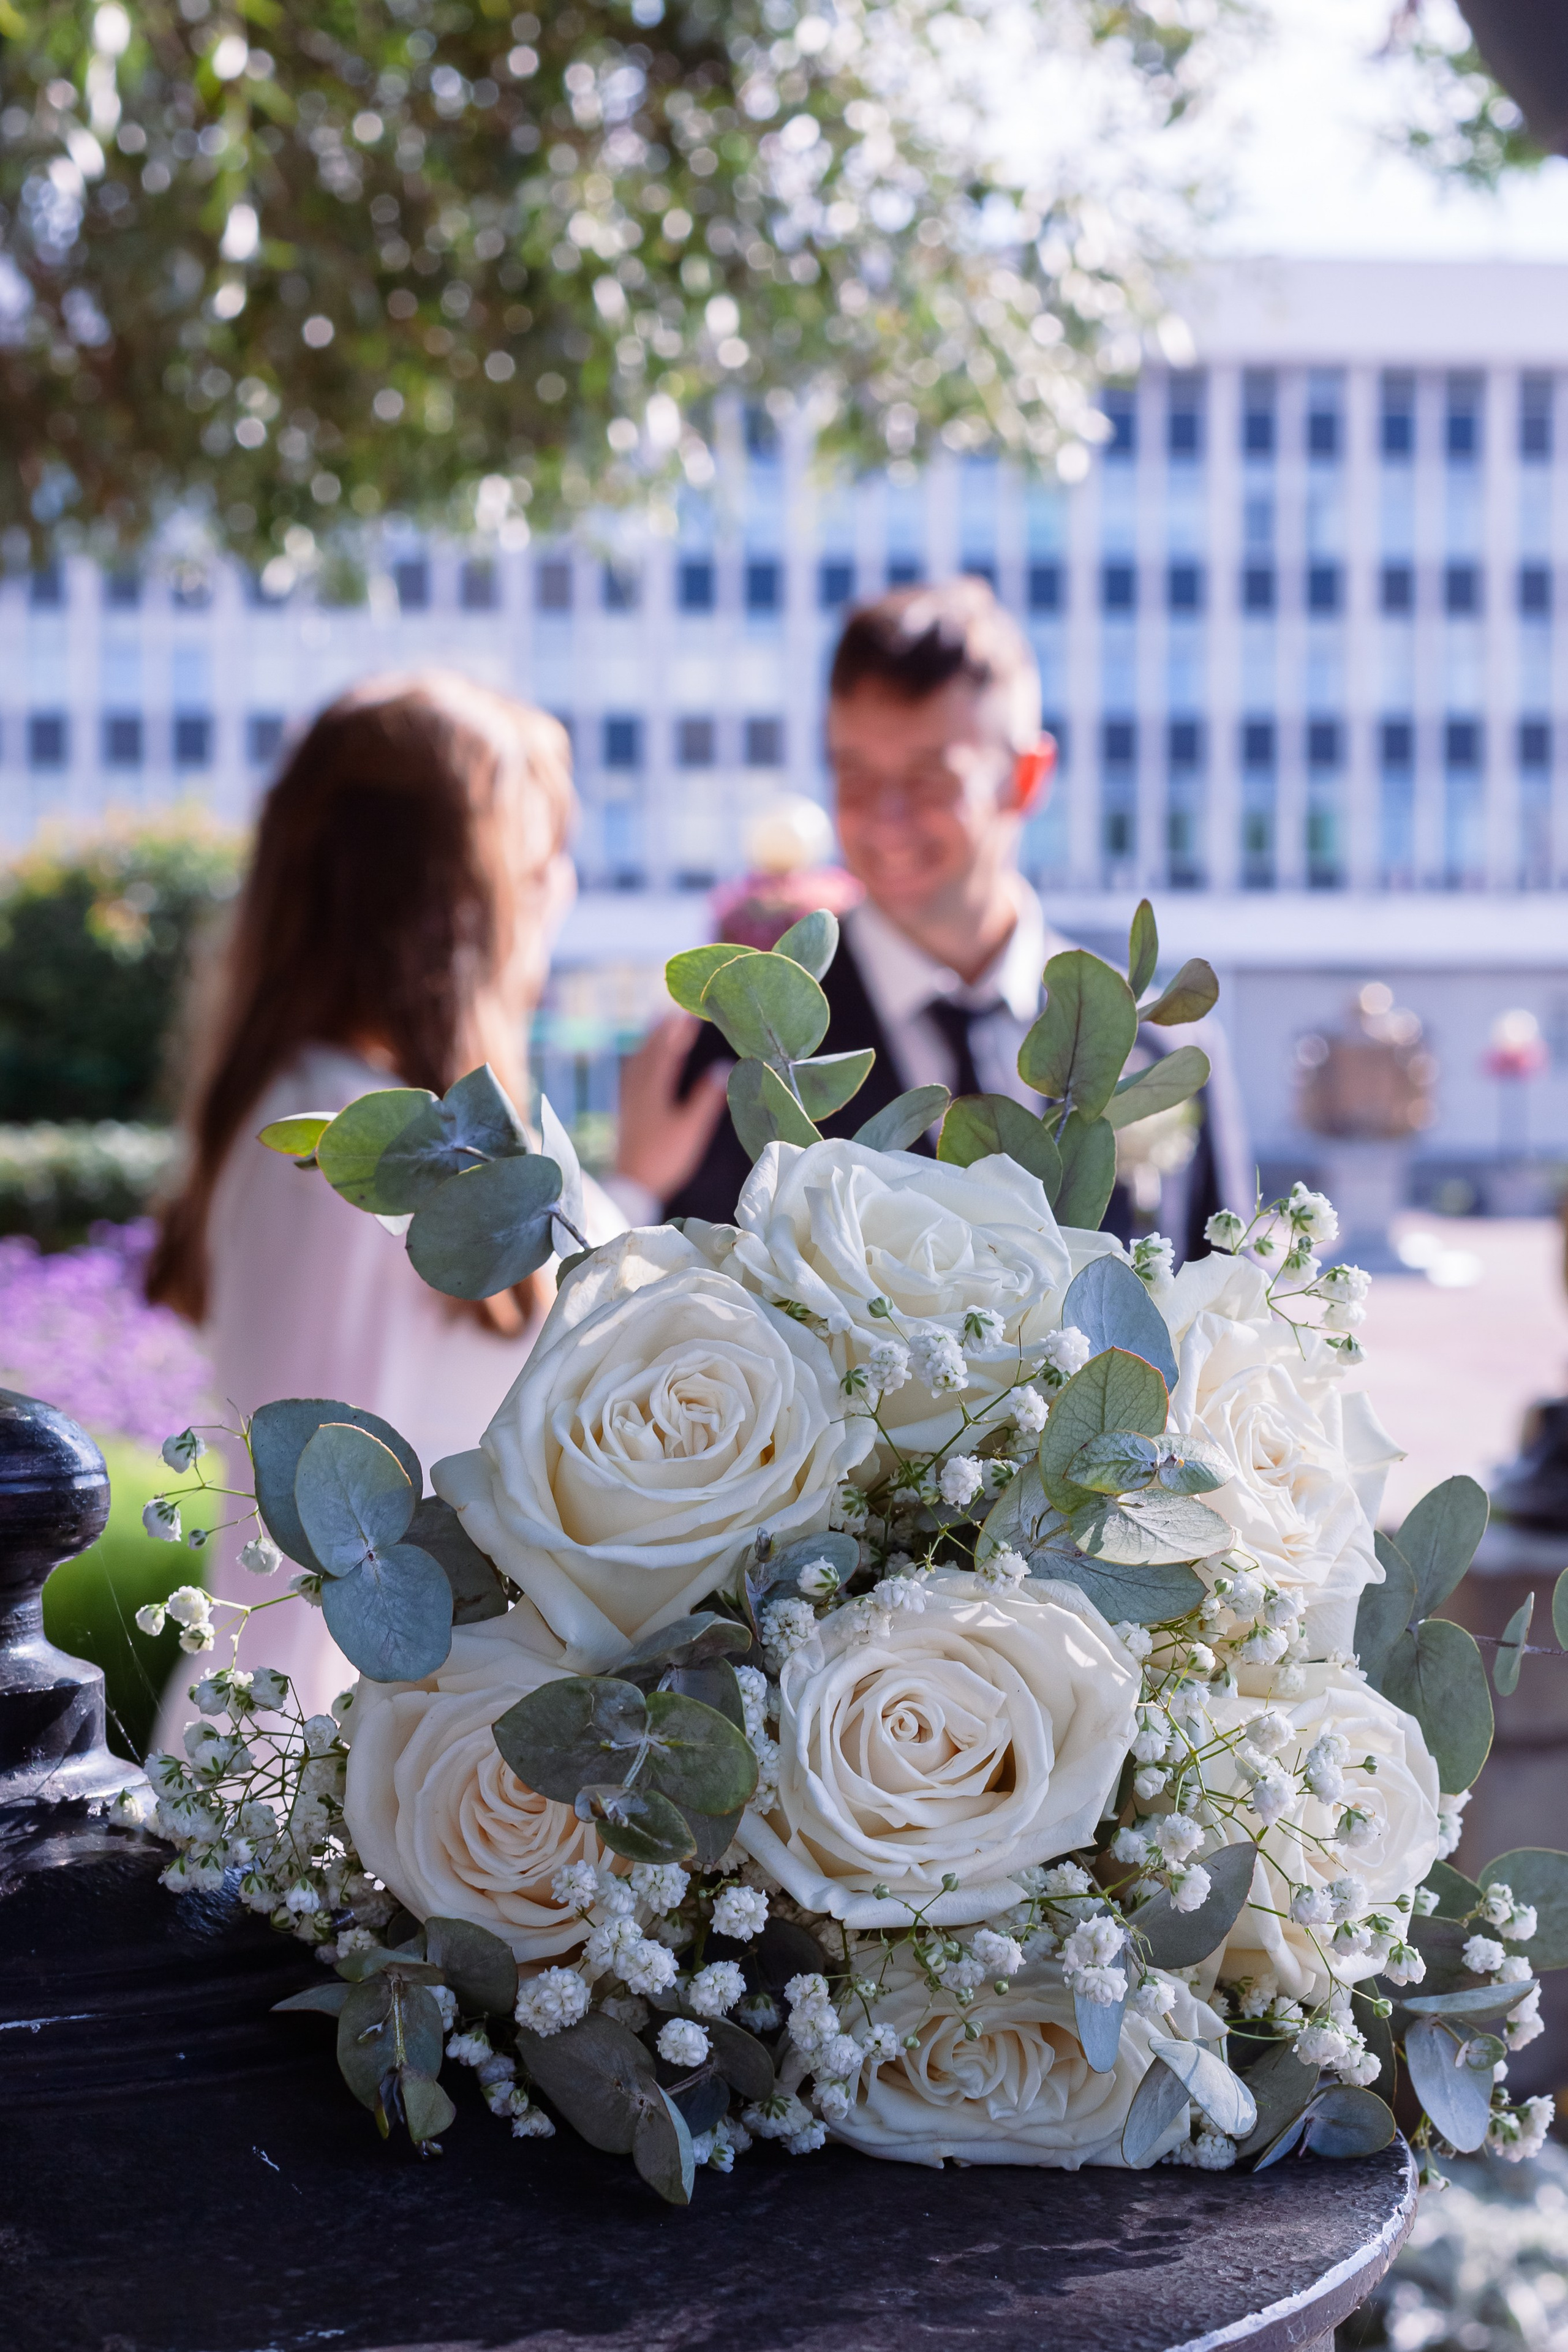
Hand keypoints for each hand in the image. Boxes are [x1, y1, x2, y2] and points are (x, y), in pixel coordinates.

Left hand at [614, 1014, 729, 1204]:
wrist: (632, 1183)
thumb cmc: (664, 1157)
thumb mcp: (691, 1129)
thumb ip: (706, 1098)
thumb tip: (722, 1067)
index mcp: (653, 1089)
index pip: (667, 1051)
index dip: (677, 1031)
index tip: (689, 1013)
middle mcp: (637, 1088)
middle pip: (649, 1051)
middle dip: (662, 1030)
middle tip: (674, 1012)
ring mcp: (629, 1098)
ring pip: (637, 1061)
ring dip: (649, 1042)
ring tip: (659, 1028)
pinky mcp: (625, 1108)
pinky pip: (632, 1073)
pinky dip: (640, 1059)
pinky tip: (643, 1062)